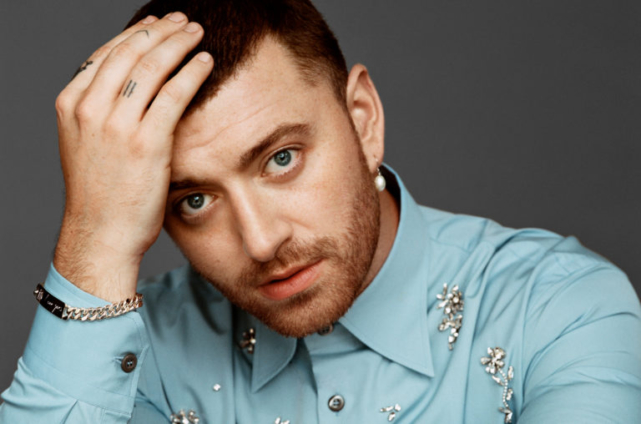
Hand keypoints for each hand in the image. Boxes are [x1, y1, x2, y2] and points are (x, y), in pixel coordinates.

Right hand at [53, 13, 212, 301]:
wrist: (100, 234)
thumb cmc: (100, 194)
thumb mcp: (88, 144)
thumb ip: (103, 113)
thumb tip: (132, 87)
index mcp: (72, 105)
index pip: (105, 53)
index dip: (135, 33)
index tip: (156, 24)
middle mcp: (90, 108)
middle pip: (130, 52)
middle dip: (161, 30)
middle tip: (183, 21)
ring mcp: (116, 125)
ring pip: (152, 66)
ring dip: (179, 43)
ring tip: (197, 33)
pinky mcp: (146, 142)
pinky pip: (174, 94)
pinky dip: (192, 72)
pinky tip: (205, 61)